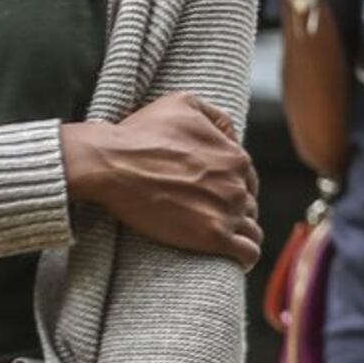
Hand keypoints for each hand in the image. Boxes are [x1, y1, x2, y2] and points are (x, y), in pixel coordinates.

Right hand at [69, 92, 261, 267]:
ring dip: (241, 233)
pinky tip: (237, 258)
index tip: (215, 194)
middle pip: (249, 204)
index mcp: (235, 156)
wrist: (112, 165)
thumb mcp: (183, 103)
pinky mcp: (213, 237)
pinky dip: (246, 256)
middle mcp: (237, 184)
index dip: (233, 186)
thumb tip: (234, 132)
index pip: (247, 178)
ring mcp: (227, 211)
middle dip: (235, 210)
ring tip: (224, 240)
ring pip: (251, 230)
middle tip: (211, 215)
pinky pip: (248, 252)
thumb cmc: (141, 133)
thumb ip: (216, 116)